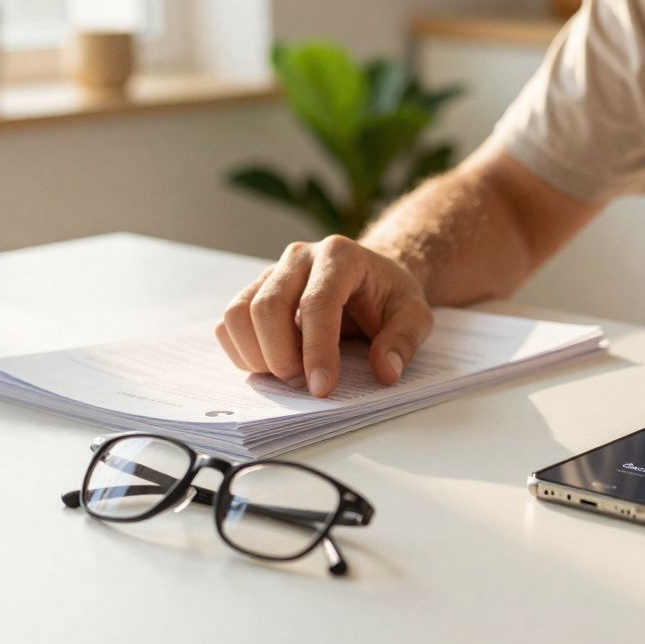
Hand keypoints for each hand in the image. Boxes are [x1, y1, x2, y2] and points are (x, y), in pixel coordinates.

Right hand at [215, 235, 433, 397]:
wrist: (372, 278)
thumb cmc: (390, 296)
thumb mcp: (416, 315)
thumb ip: (404, 341)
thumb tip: (385, 371)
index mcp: (340, 255)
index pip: (318, 303)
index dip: (317, 349)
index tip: (322, 388)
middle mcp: (299, 256)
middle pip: (268, 307)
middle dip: (281, 357)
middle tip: (306, 387)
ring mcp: (271, 271)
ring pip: (238, 313)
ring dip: (257, 356)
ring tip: (290, 375)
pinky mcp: (254, 290)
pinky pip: (229, 323)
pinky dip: (243, 352)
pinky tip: (273, 364)